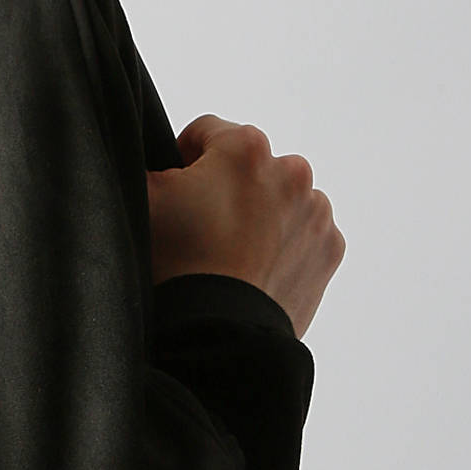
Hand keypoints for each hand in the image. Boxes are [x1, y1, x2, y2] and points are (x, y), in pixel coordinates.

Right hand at [146, 114, 345, 338]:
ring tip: (229, 259)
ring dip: (258, 219)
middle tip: (201, 234)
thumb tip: (157, 165)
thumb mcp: (141, 201)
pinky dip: (281, 249)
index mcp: (245, 147)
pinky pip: (301, 237)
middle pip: (248, 169)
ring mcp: (316, 212)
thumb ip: (146, 166)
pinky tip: (253, 273)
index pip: (206, 133)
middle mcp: (292, 170)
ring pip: (279, 202)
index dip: (181, 163)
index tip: (176, 196)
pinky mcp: (329, 251)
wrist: (215, 336)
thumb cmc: (175, 268)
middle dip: (226, 192)